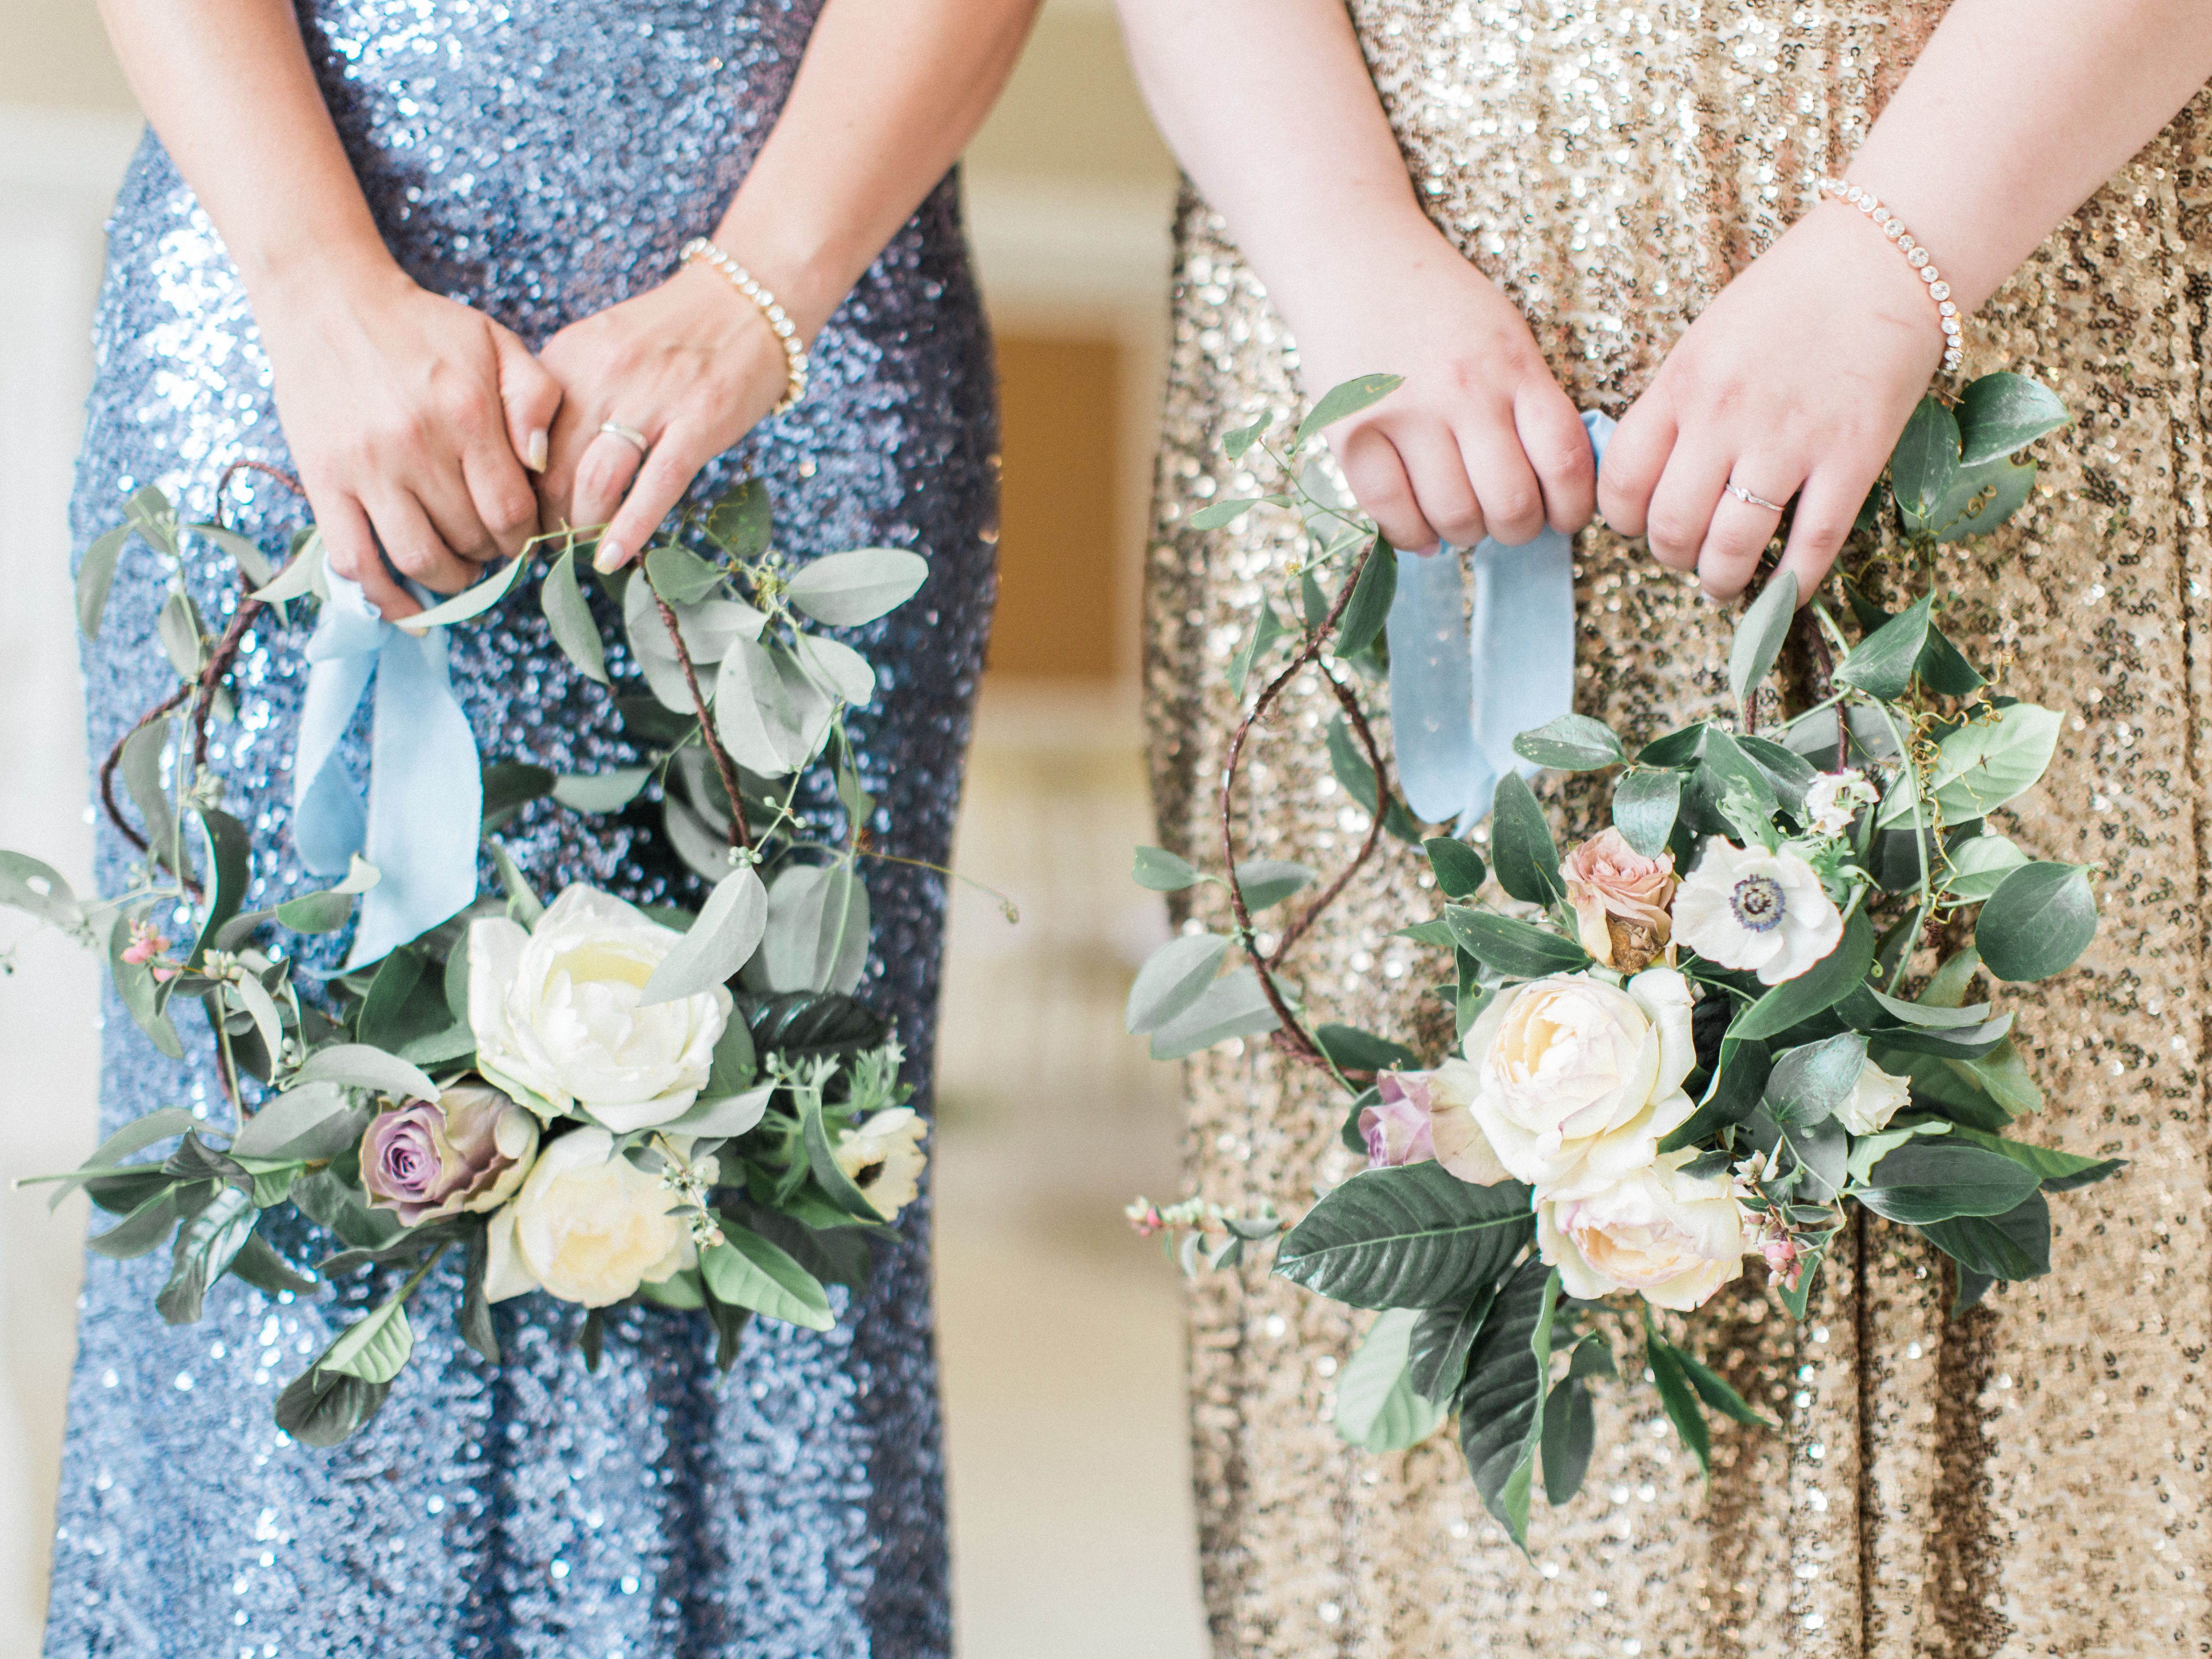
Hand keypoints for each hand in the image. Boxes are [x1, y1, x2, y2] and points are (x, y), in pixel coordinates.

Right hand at [257, 266, 561, 621]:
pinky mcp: (321, 480)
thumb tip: (543, 466)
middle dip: (490, 553)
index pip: (511, 511)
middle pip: (470, 538)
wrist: (330, 301)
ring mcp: (364, 467)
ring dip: (448, 580)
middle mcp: (415, 445)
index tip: (521, 531)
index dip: (524, 535)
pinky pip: (352, 560)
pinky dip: (383, 597)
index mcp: (466, 414)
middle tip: (489, 544)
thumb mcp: (497, 343)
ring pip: (418, 558)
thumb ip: (537, 399)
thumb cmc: (424, 327)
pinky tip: (409, 610)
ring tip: (458, 566)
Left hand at [536, 263, 792, 573]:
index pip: (521, 439)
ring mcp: (651, 399)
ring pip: (596, 483)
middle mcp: (601, 376)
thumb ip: (565, 398)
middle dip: (545, 520)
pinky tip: (613, 559)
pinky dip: (630, 529)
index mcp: (566, 359)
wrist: (744, 300)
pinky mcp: (697, 422)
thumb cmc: (669, 336)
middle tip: (548, 549)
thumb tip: (536, 468)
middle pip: (553, 469)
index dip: (517, 487)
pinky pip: (655, 487)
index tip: (520, 515)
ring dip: (583, 530)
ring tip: (582, 552)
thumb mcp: (598, 350)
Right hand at [1285, 218, 1593, 553]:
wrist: (1353, 258)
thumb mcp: (1505, 337)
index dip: (1573, 509)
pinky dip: (1412, 536)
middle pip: (1510, 504)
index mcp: (1515, 365)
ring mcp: (1406, 413)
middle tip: (1506, 521)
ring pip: (1454, 516)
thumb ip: (1530, 403)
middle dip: (1517, 530)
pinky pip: (1391, 513)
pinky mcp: (1352, 432)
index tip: (1562, 516)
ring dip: (1465, 535)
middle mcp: (1465, 390)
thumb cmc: (1437, 305)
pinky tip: (1421, 529)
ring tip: (1461, 520)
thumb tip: (1549, 494)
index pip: (1566, 462)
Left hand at [1599, 203, 1945, 602]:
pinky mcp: (1852, 457)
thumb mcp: (1704, 344)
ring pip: (1731, 548)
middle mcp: (1725, 419)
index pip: (1621, 484)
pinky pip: (1812, 544)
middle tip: (1686, 554)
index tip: (1639, 524)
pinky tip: (1783, 589)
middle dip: (1670, 556)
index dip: (1623, 520)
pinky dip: (1792, 582)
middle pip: (1670, 527)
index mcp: (1681, 388)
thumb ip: (1675, 410)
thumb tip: (1651, 479)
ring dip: (1720, 580)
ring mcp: (1790, 441)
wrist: (1882, 257)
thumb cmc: (1786, 300)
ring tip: (1723, 581)